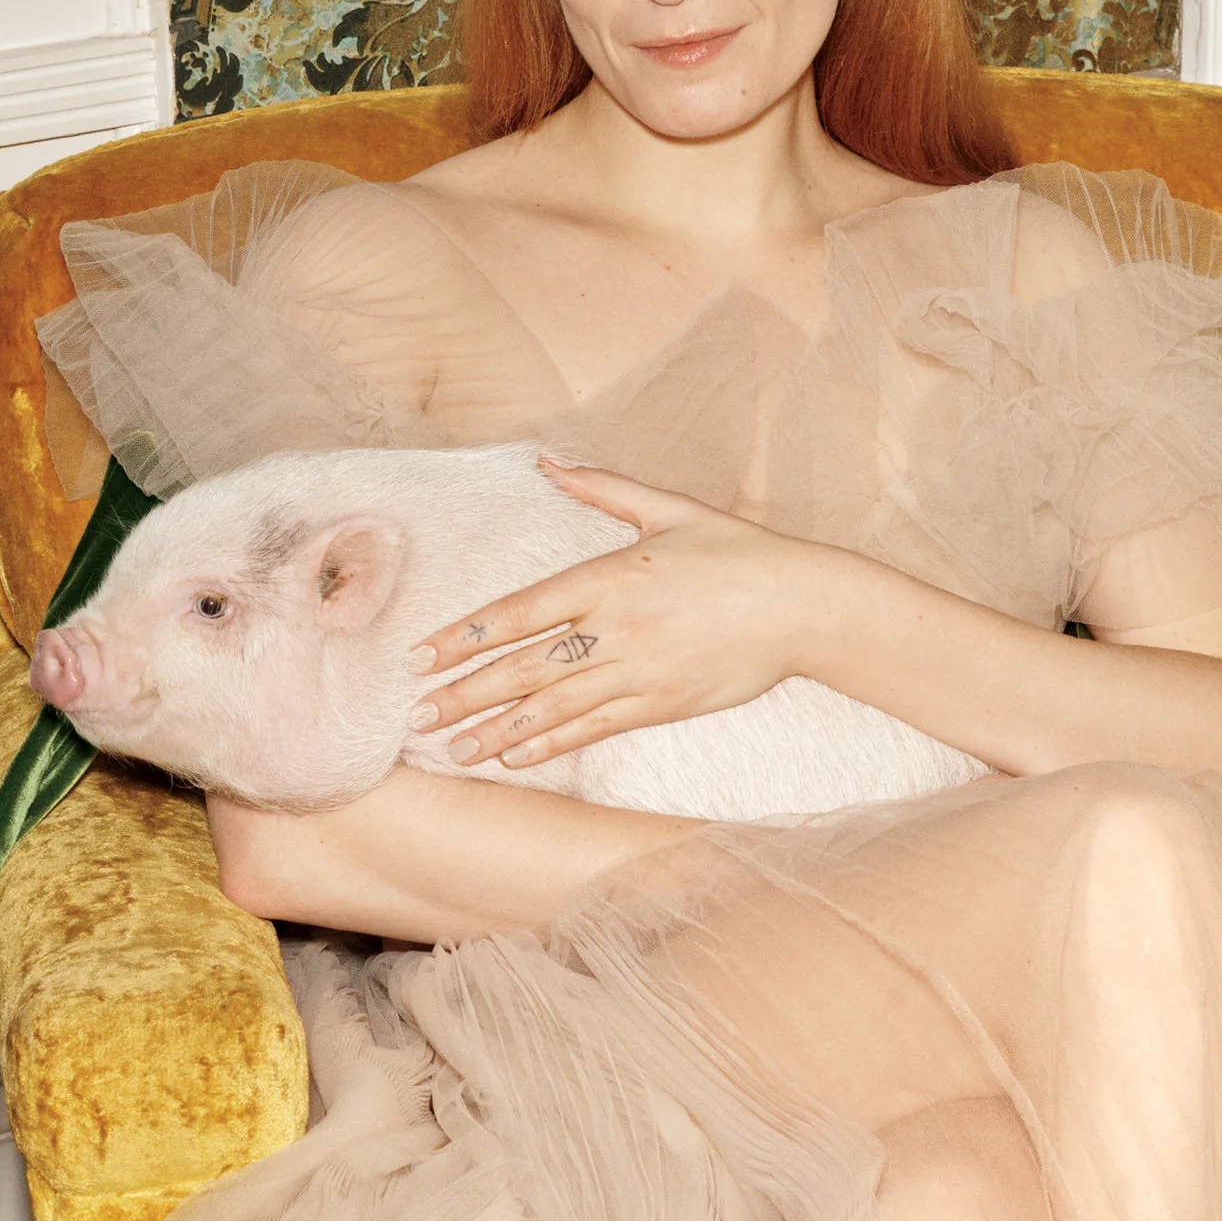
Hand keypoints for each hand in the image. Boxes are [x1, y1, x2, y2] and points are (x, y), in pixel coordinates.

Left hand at [407, 461, 829, 771]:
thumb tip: (546, 462)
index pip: (519, 611)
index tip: (423, 656)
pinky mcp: (663, 704)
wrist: (803, 605)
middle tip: (418, 714)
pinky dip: (551, 744)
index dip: (466, 636)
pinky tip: (515, 758)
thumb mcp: (668, 509)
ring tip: (452, 749)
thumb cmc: (737, 552)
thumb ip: (602, 487)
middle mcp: (615, 628)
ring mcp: (638, 671)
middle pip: (523, 666)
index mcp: (609, 576)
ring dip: (498, 731)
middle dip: (465, 693)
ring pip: (552, 707)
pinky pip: (594, 728)